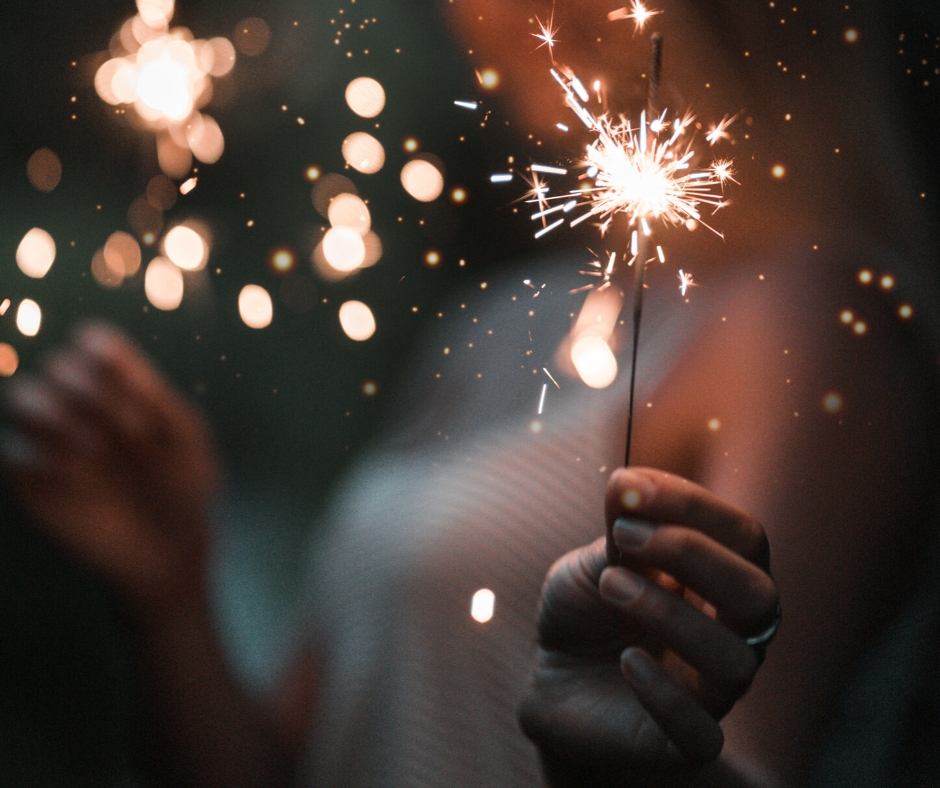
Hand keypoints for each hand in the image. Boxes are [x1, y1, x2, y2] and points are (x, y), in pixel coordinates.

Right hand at [1, 323, 218, 609]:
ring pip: (22, 399)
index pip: (94, 346)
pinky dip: (42, 458)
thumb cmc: (185, 485)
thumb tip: (108, 351)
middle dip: (86, 386)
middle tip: (131, 426)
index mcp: (124, 389)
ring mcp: (55, 442)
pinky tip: (83, 481)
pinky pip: (15, 454)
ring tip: (97, 448)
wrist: (172, 549)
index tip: (120, 369)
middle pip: (57, 366)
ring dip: (55, 413)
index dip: (100, 350)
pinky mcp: (36, 481)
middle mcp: (83, 407)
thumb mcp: (187, 440)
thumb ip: (155, 396)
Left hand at [519, 468, 778, 782]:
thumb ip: (619, 528)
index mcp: (722, 580)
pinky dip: (663, 695)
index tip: (630, 488)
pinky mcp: (685, 743)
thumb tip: (629, 481)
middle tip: (623, 537)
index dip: (694, 506)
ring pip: (734, 660)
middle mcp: (733, 634)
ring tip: (611, 586)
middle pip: (759, 595)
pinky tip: (626, 662)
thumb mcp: (595, 560)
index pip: (745, 536)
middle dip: (691, 553)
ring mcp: (714, 691)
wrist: (553, 676)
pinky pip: (702, 733)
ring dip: (668, 613)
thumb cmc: (588, 610)